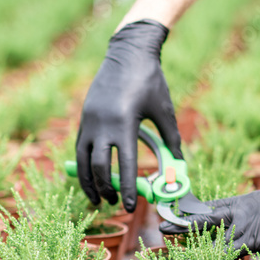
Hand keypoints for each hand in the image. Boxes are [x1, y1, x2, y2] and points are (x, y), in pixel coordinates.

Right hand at [76, 19, 181, 212]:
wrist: (128, 52)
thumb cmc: (150, 79)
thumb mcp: (164, 108)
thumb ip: (171, 138)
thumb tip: (179, 163)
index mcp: (124, 122)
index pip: (123, 165)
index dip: (127, 188)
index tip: (131, 206)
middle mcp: (102, 123)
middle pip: (98, 167)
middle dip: (106, 188)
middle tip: (115, 203)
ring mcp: (89, 119)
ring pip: (82, 160)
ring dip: (88, 182)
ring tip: (98, 199)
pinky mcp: (84, 116)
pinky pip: (80, 146)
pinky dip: (83, 164)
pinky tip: (90, 175)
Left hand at [159, 189, 259, 253]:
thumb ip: (256, 220)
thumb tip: (241, 235)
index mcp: (251, 200)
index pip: (217, 205)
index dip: (195, 211)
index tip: (176, 213)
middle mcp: (247, 206)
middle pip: (209, 216)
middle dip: (184, 221)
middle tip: (163, 224)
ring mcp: (252, 221)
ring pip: (215, 234)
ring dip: (193, 241)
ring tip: (171, 241)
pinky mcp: (258, 236)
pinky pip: (231, 250)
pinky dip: (214, 258)